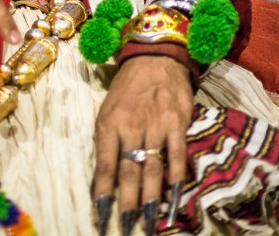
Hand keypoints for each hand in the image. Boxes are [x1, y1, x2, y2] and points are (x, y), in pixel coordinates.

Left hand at [93, 55, 193, 233]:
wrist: (154, 58)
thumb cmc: (127, 89)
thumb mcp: (108, 110)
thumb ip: (109, 142)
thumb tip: (106, 179)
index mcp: (108, 123)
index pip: (104, 164)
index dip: (103, 192)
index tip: (101, 216)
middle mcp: (130, 126)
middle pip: (129, 171)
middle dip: (128, 203)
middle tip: (127, 227)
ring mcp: (155, 124)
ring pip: (152, 168)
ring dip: (151, 197)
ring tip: (149, 222)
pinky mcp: (177, 123)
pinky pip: (177, 155)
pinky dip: (176, 177)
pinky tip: (175, 196)